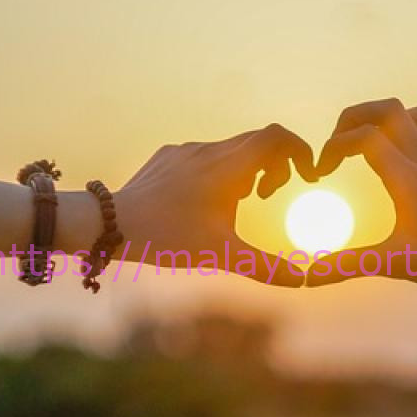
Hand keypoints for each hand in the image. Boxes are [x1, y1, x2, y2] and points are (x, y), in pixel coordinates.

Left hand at [101, 124, 317, 285]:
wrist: (110, 225)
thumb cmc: (169, 238)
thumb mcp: (223, 255)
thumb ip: (267, 266)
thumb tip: (305, 279)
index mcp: (229, 167)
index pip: (277, 137)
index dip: (300, 150)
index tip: (306, 176)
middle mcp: (210, 151)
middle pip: (259, 140)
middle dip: (276, 166)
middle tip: (268, 197)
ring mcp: (187, 151)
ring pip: (232, 148)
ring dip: (247, 170)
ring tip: (239, 202)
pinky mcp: (168, 156)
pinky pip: (206, 155)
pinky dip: (220, 171)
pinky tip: (204, 202)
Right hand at [307, 98, 416, 294]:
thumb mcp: (395, 264)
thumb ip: (348, 265)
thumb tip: (308, 277)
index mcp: (408, 178)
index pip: (364, 138)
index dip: (334, 146)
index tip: (321, 173)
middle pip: (390, 109)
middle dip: (355, 116)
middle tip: (338, 143)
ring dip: (389, 120)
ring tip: (370, 143)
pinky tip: (414, 154)